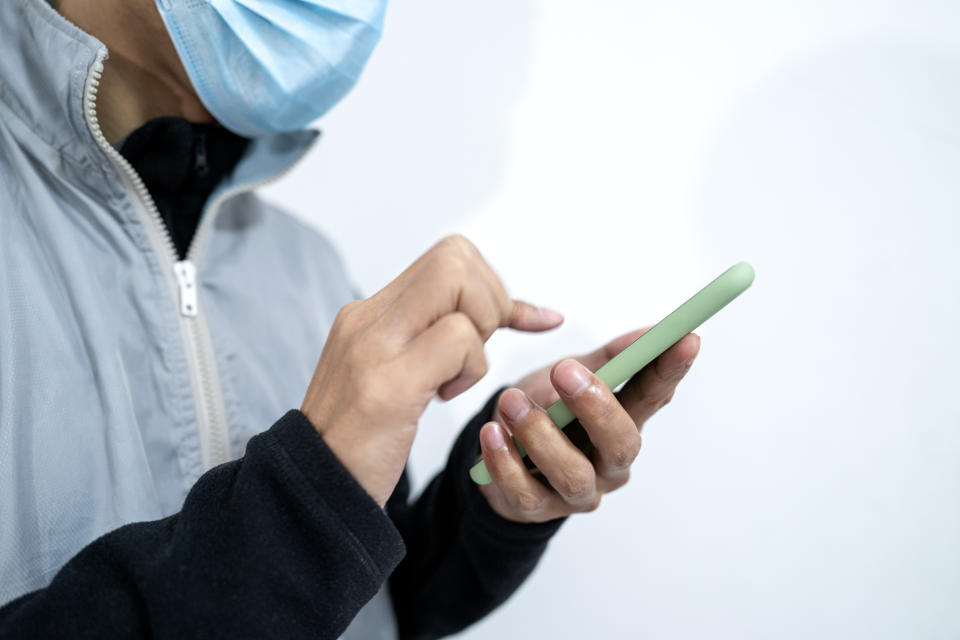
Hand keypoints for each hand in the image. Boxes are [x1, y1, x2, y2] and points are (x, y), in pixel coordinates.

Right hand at [300, 235, 562, 506]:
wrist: (311, 493)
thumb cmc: (360, 442)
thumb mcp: (392, 375)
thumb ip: (432, 338)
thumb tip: (502, 312)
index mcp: (368, 314)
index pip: (448, 258)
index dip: (491, 287)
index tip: (508, 326)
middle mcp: (367, 317)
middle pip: (455, 256)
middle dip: (490, 300)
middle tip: (478, 351)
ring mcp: (373, 345)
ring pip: (457, 283)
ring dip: (479, 335)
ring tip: (452, 380)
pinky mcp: (388, 382)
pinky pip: (457, 338)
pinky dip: (471, 367)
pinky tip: (441, 398)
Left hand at [476, 328, 700, 521]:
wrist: (496, 450)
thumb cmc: (546, 410)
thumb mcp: (574, 374)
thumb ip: (610, 357)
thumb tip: (650, 331)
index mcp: (623, 425)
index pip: (655, 397)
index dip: (671, 370)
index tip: (685, 339)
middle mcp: (608, 465)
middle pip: (621, 445)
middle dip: (596, 407)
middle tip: (564, 371)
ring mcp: (574, 493)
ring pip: (573, 474)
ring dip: (540, 435)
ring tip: (511, 402)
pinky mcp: (535, 509)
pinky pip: (524, 492)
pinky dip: (505, 461)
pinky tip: (492, 433)